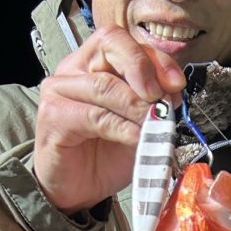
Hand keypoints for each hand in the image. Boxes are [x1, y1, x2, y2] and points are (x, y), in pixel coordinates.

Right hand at [33, 26, 185, 213]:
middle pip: (111, 43)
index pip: (125, 41)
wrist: (79, 190)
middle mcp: (74, 68)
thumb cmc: (105, 154)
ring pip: (104, 84)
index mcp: (95, 62)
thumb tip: (173, 90)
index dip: (155, 58)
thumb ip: (154, 102)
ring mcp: (59, 90)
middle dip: (143, 68)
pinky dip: (122, 127)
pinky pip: (95, 116)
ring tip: (151, 124)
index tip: (176, 84)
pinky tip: (135, 138)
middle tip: (158, 98)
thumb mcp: (139, 124)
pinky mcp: (54, 117)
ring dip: (135, 105)